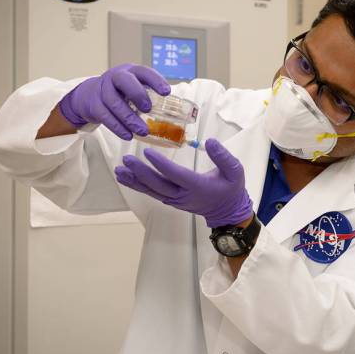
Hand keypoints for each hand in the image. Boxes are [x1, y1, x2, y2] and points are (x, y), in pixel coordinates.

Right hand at [59, 63, 170, 139]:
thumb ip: (150, 95)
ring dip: (129, 118)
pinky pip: (105, 116)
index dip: (155, 80)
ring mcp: (102, 90)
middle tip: (148, 109)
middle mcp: (115, 77)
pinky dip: (117, 127)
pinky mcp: (94, 104)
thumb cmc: (121, 93)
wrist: (90, 95)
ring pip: (114, 102)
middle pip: (124, 81)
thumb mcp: (135, 87)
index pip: (144, 72)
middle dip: (137, 94)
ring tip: (143, 131)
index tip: (166, 92)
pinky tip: (128, 135)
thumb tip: (176, 111)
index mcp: (131, 72)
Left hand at [114, 139, 253, 227]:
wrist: (228, 212)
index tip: (148, 152)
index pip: (176, 174)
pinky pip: (153, 193)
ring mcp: (176, 200)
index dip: (161, 164)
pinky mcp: (171, 200)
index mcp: (198, 186)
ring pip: (152, 190)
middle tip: (127, 160)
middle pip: (158, 184)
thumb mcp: (235, 171)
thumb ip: (223, 156)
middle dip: (141, 173)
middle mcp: (183, 195)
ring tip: (119, 170)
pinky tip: (126, 178)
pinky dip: (138, 186)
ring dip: (135, 181)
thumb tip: (209, 141)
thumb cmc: (231, 189)